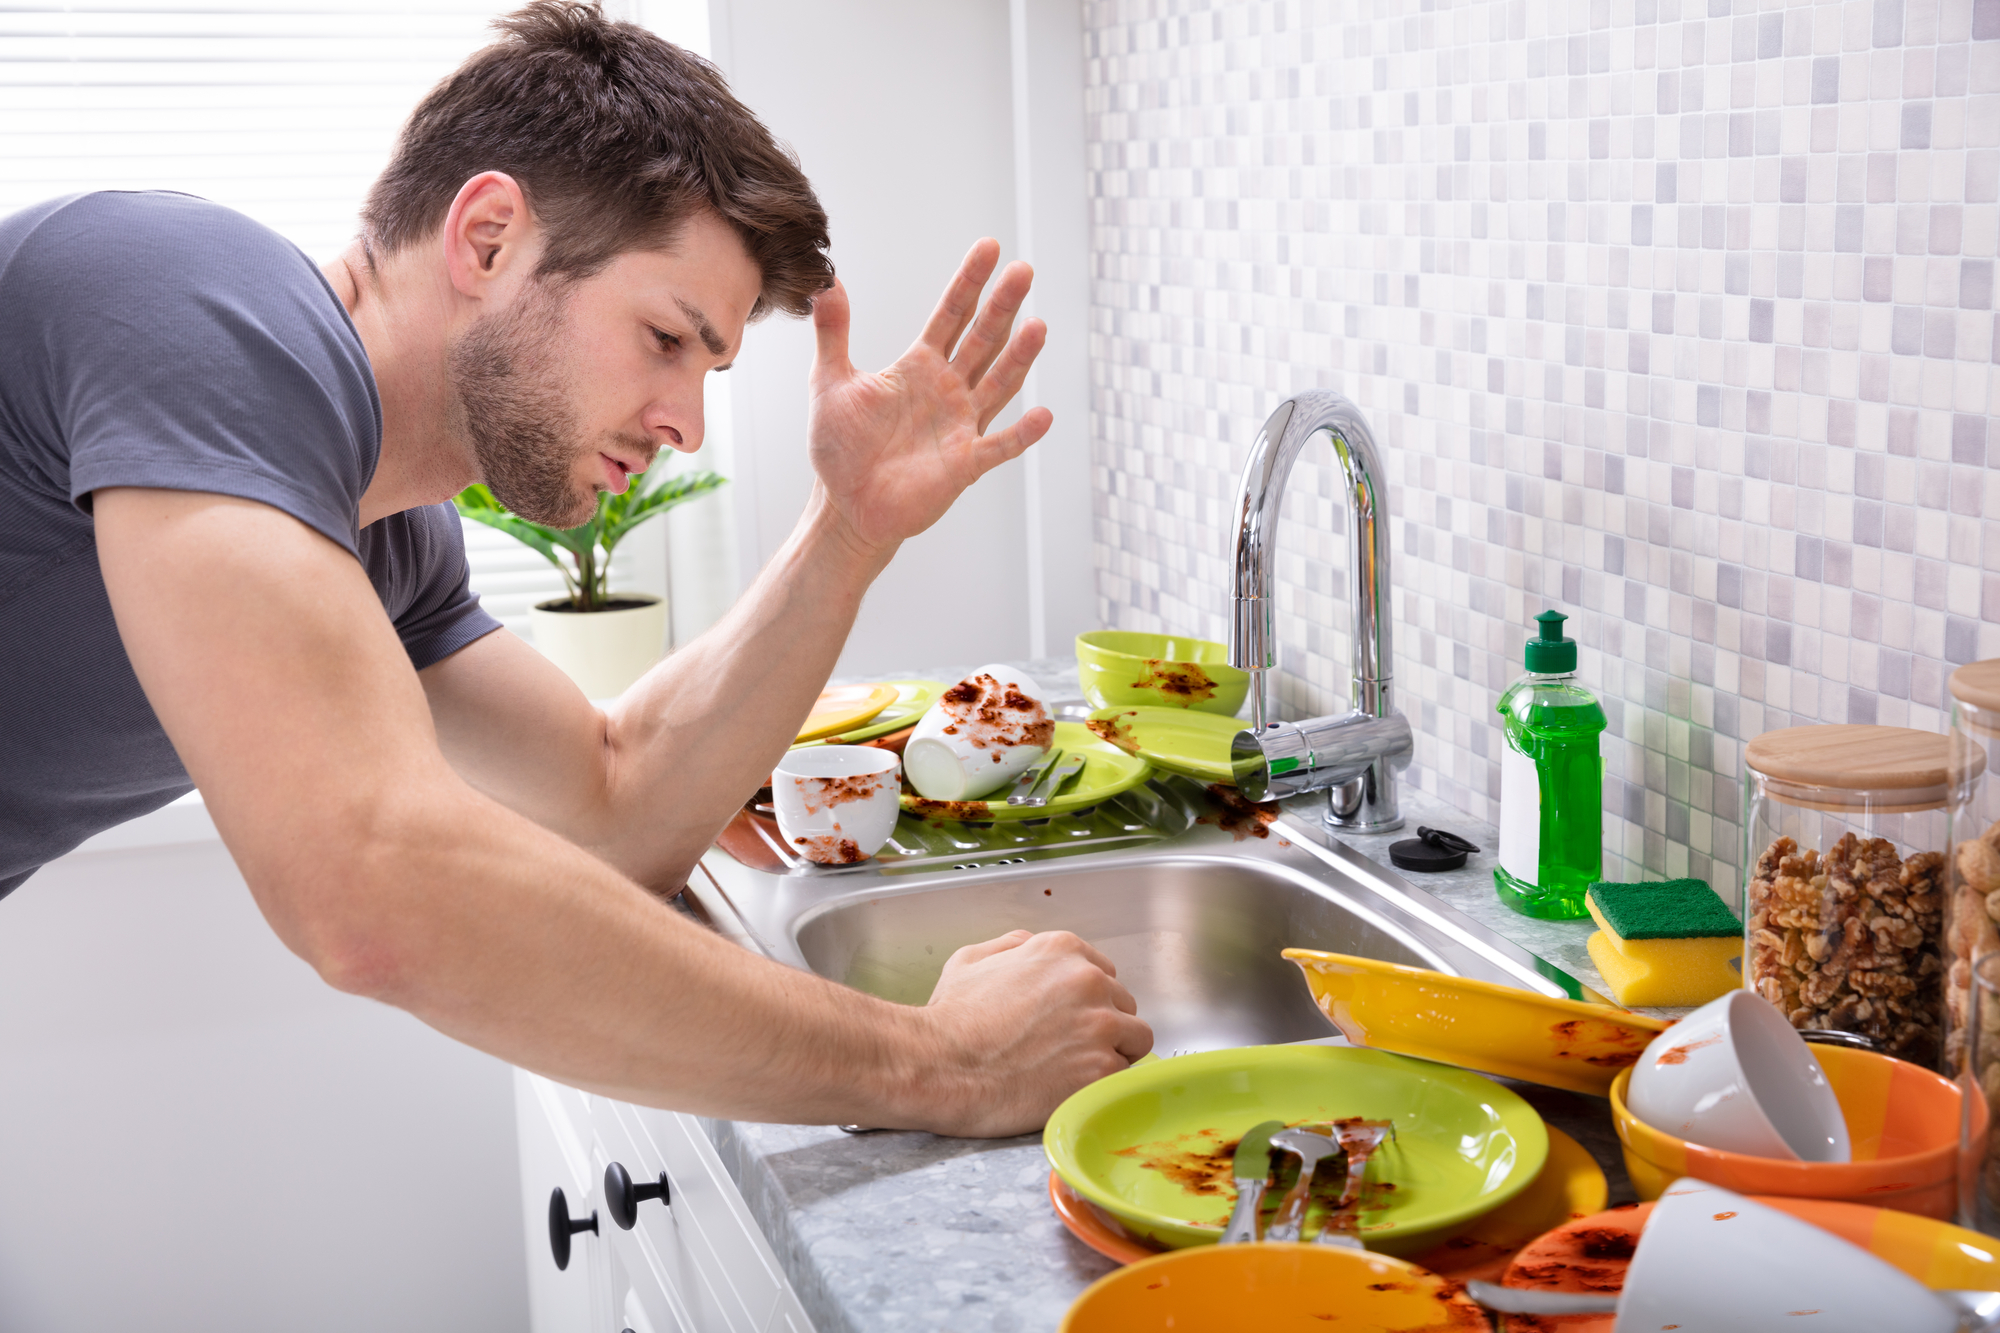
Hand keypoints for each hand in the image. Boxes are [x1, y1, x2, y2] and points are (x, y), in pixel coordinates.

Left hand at [806, 240, 1051, 555]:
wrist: (845, 506)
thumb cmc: (841, 448)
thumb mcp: (829, 383)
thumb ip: (833, 334)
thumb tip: (827, 282)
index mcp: (919, 366)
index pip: (951, 315)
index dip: (969, 282)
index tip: (990, 248)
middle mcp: (948, 389)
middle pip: (982, 340)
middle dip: (1003, 306)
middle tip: (1024, 270)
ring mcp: (960, 425)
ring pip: (998, 384)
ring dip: (1019, 358)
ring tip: (1039, 326)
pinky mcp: (964, 464)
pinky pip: (998, 446)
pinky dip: (1021, 434)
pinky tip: (1043, 415)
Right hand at [915, 929, 1153, 1136]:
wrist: (940, 1066)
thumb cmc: (949, 1020)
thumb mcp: (970, 960)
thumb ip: (1011, 946)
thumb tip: (1029, 948)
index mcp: (1062, 950)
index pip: (1104, 973)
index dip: (1087, 1000)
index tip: (1070, 1019)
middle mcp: (1089, 981)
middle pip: (1123, 1004)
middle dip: (1103, 1025)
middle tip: (1069, 1048)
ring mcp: (1099, 1025)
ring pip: (1135, 1039)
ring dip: (1113, 1054)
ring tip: (1076, 1070)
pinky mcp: (1101, 1070)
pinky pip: (1124, 1076)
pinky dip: (1103, 1085)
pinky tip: (1072, 1088)